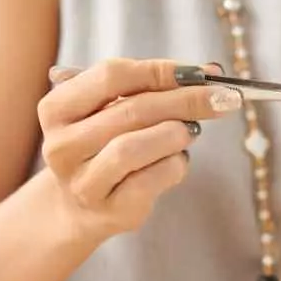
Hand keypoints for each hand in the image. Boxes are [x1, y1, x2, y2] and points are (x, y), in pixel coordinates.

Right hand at [39, 58, 240, 238]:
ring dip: (175, 133)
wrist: (78, 205)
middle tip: (224, 97)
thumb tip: (212, 74)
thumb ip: (150, 86)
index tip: (201, 72)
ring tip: (192, 130)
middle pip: (130, 111)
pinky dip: (175, 164)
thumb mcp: (112, 108)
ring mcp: (83, 182)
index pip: (111, 75)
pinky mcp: (109, 211)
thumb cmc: (103, 144)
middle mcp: (61, 146)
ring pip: (134, 147)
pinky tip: (178, 159)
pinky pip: (151, 180)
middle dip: (184, 100)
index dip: (160, 70)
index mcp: (56, 108)